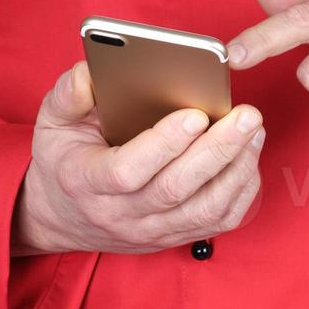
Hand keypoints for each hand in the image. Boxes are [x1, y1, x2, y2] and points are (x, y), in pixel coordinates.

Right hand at [13, 62, 264, 254]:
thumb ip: (69, 94)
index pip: (127, 171)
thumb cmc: (65, 160)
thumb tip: (94, 71)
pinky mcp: (174, 237)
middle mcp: (120, 214)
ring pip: (204, 209)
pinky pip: (218, 222)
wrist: (64, 218)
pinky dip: (241, 191)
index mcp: (86, 182)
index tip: (195, 114)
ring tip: (255, 131)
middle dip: (217, 150)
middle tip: (247, 116)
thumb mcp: (53, 123)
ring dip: (237, 169)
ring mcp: (151, 231)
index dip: (163, 144)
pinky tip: (249, 157)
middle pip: (176, 189)